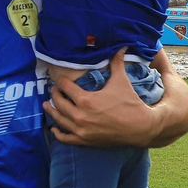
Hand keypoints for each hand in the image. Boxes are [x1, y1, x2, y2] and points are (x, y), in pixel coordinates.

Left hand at [46, 49, 164, 147]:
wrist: (141, 127)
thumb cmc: (130, 103)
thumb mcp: (121, 81)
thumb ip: (117, 63)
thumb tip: (121, 47)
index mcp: (86, 99)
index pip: (65, 87)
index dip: (61, 81)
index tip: (60, 79)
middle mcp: (80, 115)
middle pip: (58, 102)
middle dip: (55, 94)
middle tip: (54, 90)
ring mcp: (81, 130)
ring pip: (59, 119)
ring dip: (51, 111)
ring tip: (47, 105)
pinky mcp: (85, 140)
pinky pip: (66, 138)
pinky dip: (58, 133)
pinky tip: (55, 128)